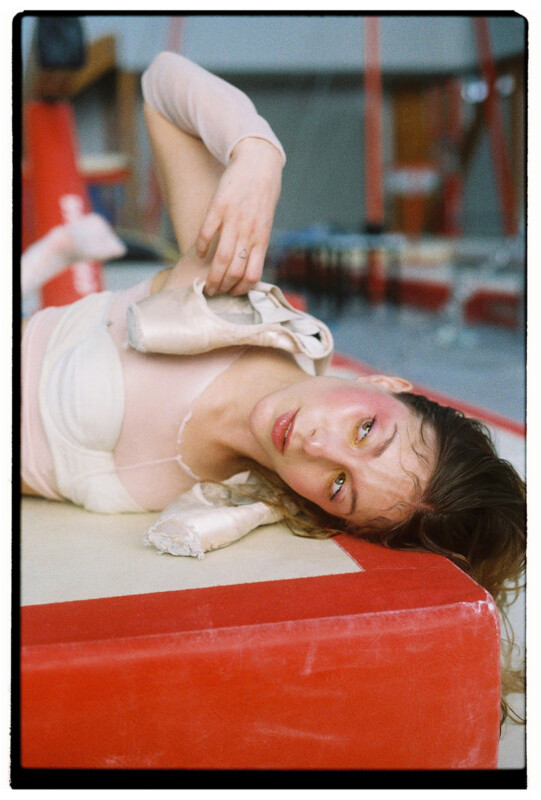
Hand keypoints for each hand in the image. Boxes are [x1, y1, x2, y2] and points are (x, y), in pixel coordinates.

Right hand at [196, 137, 282, 294]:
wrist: (259, 164)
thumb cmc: (263, 196)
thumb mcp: (265, 223)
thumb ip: (256, 243)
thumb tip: (246, 267)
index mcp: (262, 239)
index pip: (252, 275)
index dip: (240, 289)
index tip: (231, 293)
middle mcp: (249, 232)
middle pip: (235, 271)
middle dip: (222, 288)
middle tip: (212, 293)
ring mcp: (234, 220)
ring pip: (222, 258)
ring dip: (211, 276)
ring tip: (204, 284)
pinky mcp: (219, 207)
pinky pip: (207, 233)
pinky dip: (202, 248)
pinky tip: (200, 254)